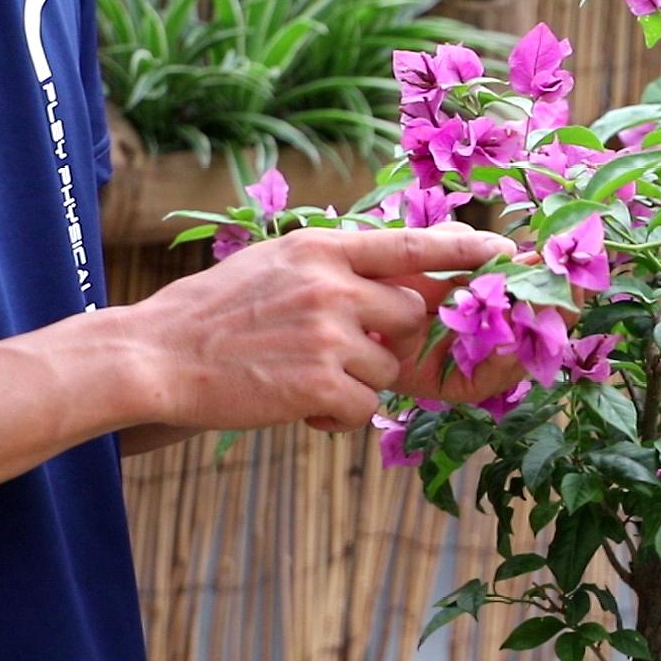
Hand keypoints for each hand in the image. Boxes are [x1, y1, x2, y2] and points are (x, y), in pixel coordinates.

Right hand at [124, 226, 515, 431]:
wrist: (154, 356)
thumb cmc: (210, 316)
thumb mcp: (273, 265)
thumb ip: (330, 268)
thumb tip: (390, 280)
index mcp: (320, 248)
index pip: (410, 244)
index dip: (464, 249)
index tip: (506, 251)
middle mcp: (331, 284)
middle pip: (411, 316)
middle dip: (391, 341)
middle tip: (341, 353)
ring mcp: (328, 333)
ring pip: (387, 368)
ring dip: (354, 383)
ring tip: (298, 378)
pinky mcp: (320, 382)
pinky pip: (362, 407)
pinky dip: (334, 416)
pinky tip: (294, 405)